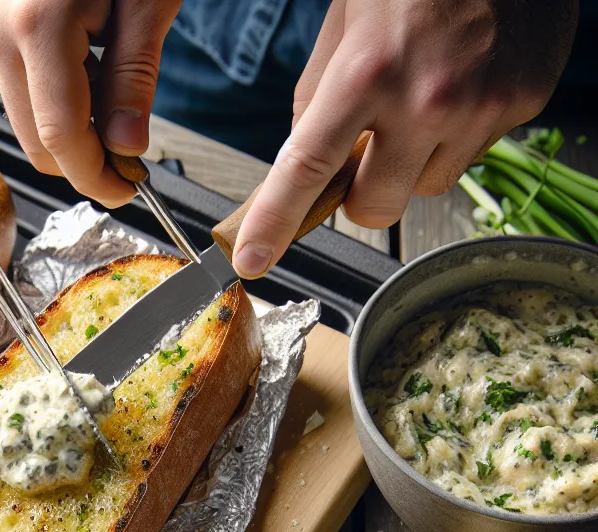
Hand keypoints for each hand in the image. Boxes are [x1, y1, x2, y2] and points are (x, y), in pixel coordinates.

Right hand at [0, 0, 181, 206]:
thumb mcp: (149, 0)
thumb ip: (134, 80)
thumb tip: (127, 147)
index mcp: (40, 28)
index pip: (62, 138)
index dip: (97, 177)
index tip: (130, 190)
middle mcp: (4, 37)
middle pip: (38, 145)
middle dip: (85, 165)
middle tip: (132, 163)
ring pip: (30, 128)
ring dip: (74, 140)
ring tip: (119, 119)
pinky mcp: (2, 34)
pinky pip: (28, 98)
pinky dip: (63, 112)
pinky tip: (96, 93)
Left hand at [232, 0, 578, 277]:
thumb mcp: (344, 27)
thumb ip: (317, 102)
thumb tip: (299, 168)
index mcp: (366, 73)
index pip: (307, 169)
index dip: (275, 222)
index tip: (253, 258)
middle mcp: (427, 98)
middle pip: (373, 208)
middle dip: (360, 193)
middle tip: (365, 153)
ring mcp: (481, 106)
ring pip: (425, 188)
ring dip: (411, 163)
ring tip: (422, 98)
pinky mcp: (522, 103)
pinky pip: (471, 155)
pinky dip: (457, 134)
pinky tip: (462, 83)